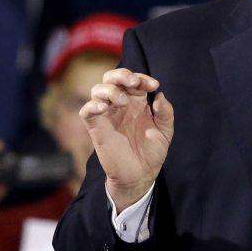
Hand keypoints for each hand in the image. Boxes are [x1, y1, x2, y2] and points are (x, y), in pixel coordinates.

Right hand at [81, 68, 174, 209]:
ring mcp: (107, 115)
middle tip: (133, 83)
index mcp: (136, 103)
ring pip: (97, 90)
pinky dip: (92, 105)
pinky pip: (86, 111)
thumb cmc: (152, 153)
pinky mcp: (96, 128)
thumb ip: (165, 113)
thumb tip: (158, 95)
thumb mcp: (165, 131)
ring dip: (110, 90)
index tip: (153, 86)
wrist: (141, 175)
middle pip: (111, 78)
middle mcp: (119, 105)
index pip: (133, 80)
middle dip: (121, 75)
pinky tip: (104, 108)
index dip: (142, 78)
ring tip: (123, 102)